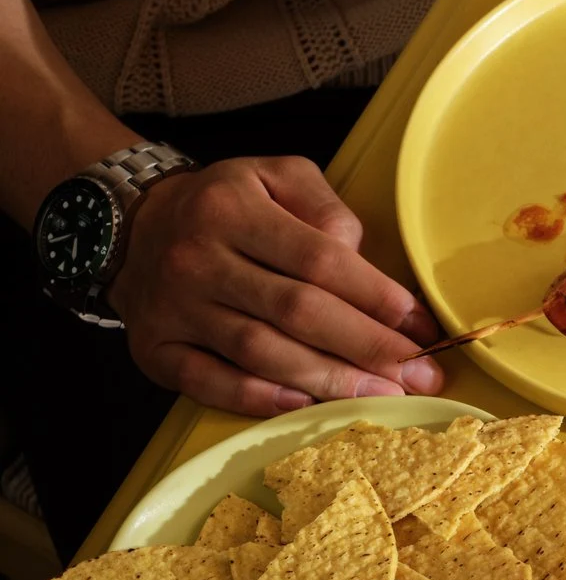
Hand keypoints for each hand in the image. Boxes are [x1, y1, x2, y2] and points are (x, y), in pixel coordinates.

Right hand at [110, 158, 446, 419]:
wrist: (131, 226)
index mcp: (233, 210)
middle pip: (296, 311)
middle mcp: (198, 258)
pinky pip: (208, 381)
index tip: (420, 327)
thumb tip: (361, 258)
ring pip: (259, 351)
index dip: (376, 297)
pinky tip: (305, 404)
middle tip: (418, 376)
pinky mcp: (154, 348)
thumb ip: (324, 207)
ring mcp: (173, 307)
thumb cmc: (223, 205)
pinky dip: (257, 397)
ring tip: (380, 395)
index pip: (319, 260)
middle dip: (366, 348)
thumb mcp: (274, 176)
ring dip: (326, 379)